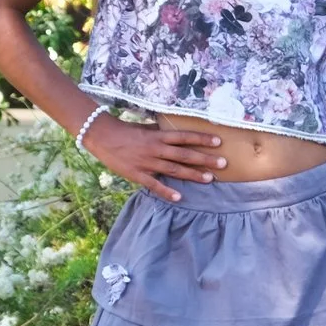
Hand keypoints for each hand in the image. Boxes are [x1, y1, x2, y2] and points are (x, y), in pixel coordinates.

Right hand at [82, 115, 227, 202]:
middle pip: (184, 155)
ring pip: (174, 169)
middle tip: (223, 163)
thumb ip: (163, 133)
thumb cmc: (127, 131)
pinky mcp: (138, 174)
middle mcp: (156, 149)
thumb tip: (180, 134)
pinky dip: (166, 191)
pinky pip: (154, 185)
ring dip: (192, 174)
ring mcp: (148, 162)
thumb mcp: (147, 128)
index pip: (184, 137)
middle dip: (204, 159)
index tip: (219, 141)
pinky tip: (179, 197)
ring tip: (209, 179)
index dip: (201, 138)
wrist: (102, 137)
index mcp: (158, 136)